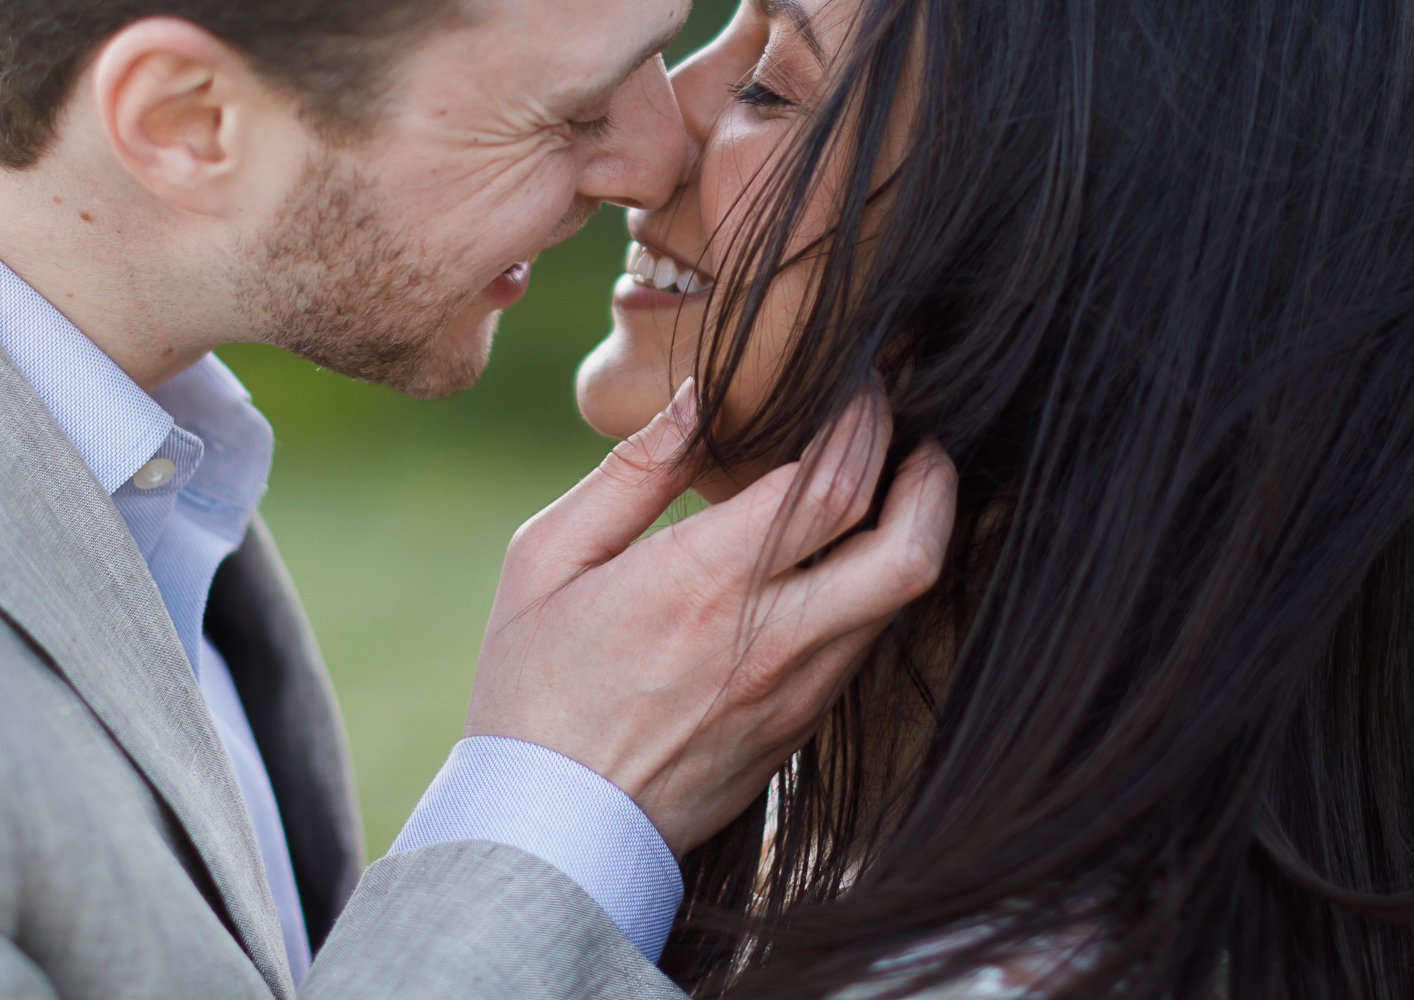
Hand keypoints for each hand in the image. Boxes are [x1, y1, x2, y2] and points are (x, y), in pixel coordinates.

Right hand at [465, 379, 957, 854]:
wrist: (550, 829)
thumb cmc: (533, 686)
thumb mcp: (547, 558)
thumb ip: (631, 472)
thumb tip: (697, 396)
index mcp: (703, 581)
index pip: (833, 482)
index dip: (865, 418)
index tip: (861, 384)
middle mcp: (770, 638)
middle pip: (907, 547)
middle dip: (932, 476)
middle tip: (919, 436)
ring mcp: (796, 692)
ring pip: (902, 601)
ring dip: (916, 531)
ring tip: (895, 487)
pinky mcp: (800, 730)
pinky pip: (864, 643)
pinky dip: (876, 587)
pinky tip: (844, 561)